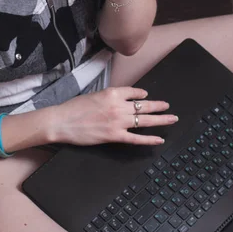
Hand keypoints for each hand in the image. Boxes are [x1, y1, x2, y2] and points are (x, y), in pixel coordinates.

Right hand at [52, 86, 176, 145]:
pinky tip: (159, 139)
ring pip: (145, 120)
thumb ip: (109, 97)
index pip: (134, 92)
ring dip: (161, 119)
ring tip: (171, 118)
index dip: (142, 94)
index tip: (146, 96)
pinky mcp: (114, 136)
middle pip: (144, 106)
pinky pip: (136, 138)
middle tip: (168, 106)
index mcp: (112, 93)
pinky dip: (149, 139)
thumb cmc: (73, 108)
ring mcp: (118, 121)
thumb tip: (121, 100)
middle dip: (159, 106)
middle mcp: (118, 106)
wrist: (62, 121)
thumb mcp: (94, 95)